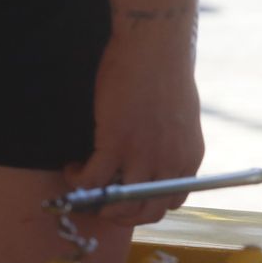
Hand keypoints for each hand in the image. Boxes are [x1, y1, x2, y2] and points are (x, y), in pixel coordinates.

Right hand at [66, 26, 204, 227]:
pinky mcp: (116, 142)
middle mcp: (170, 163)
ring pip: (117, 203)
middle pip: (145, 211)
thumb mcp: (182, 120)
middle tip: (100, 203)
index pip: (171, 202)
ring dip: (95, 202)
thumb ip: (172, 146)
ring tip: (82, 186)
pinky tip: (72, 166)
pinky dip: (77, 180)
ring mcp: (144, 155)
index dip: (146, 206)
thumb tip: (154, 160)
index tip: (127, 199)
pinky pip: (92, 180)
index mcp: (189, 159)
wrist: (155, 48)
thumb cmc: (167, 74)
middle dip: (119, 214)